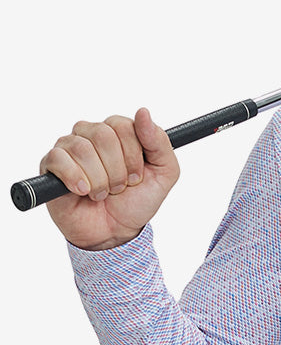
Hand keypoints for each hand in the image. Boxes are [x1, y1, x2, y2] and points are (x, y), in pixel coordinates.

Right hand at [40, 107, 179, 249]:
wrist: (115, 232)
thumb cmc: (136, 202)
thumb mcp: (164, 174)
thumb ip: (160, 143)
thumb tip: (143, 112)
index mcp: (118, 132)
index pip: (123, 125)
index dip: (132, 155)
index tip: (137, 178)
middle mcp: (92, 134)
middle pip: (103, 134)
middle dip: (117, 169)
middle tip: (119, 188)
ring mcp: (70, 148)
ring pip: (82, 148)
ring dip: (99, 180)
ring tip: (102, 194)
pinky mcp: (52, 165)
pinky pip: (59, 158)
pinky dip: (75, 178)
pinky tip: (83, 191)